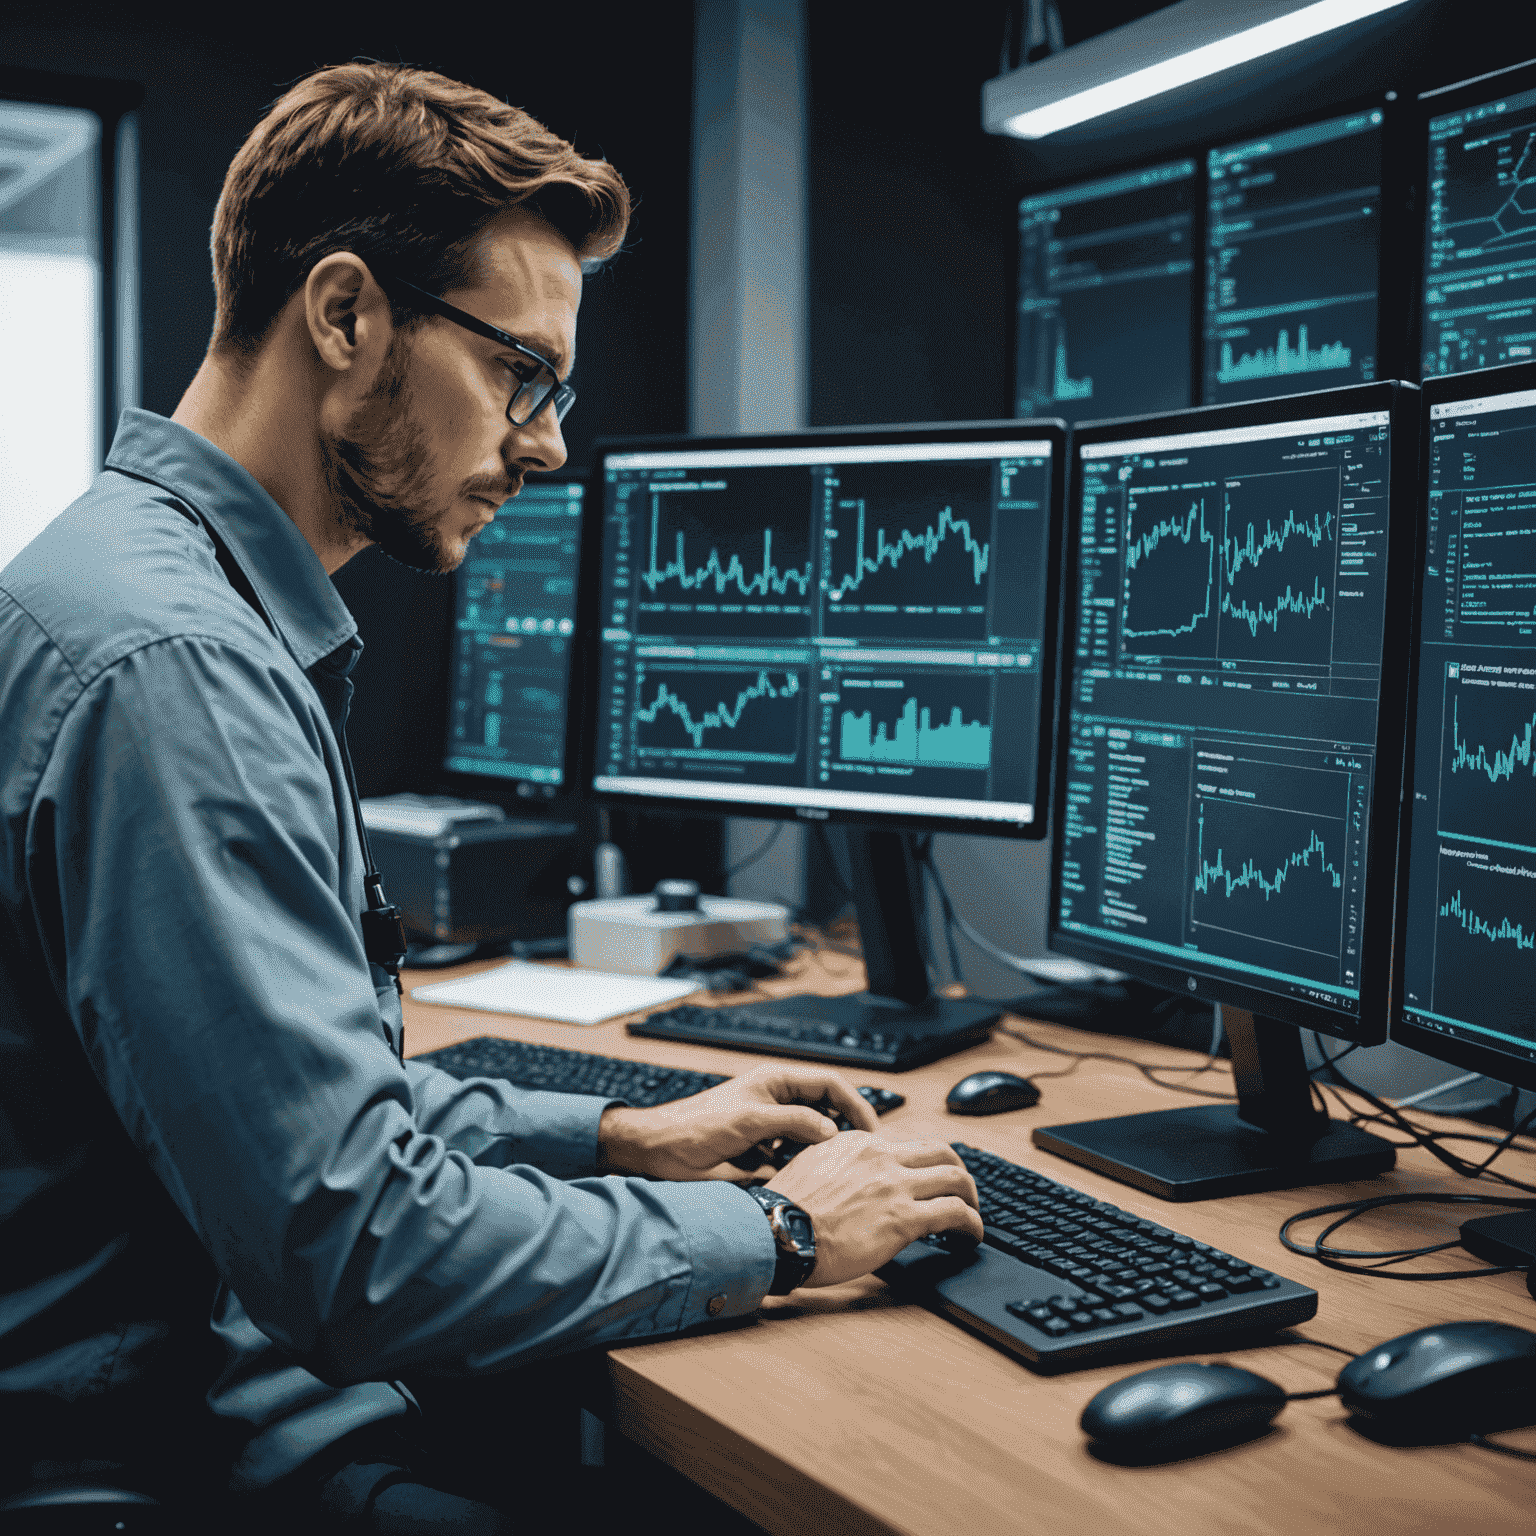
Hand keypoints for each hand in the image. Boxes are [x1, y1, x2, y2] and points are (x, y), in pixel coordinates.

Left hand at [596, 1062, 880, 1181]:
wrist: (658, 1152)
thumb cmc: (694, 1127)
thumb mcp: (749, 1121)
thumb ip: (793, 1121)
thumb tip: (831, 1131)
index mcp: (776, 1082)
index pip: (830, 1085)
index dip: (855, 1104)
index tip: (871, 1131)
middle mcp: (776, 1101)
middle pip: (825, 1111)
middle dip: (842, 1132)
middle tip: (859, 1157)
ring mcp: (768, 1127)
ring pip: (810, 1138)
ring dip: (820, 1154)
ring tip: (831, 1173)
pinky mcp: (759, 1152)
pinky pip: (791, 1158)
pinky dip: (799, 1169)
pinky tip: (800, 1182)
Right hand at [764, 1132, 981, 1288]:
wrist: (778, 1231)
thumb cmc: (786, 1209)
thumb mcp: (813, 1168)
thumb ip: (840, 1166)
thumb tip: (854, 1180)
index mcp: (859, 1143)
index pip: (908, 1145)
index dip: (924, 1166)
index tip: (927, 1183)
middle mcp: (882, 1157)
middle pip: (942, 1151)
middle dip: (959, 1172)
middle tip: (963, 1193)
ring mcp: (895, 1185)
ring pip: (957, 1178)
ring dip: (972, 1198)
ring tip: (973, 1218)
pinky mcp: (904, 1218)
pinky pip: (955, 1214)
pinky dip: (972, 1225)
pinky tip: (971, 1238)